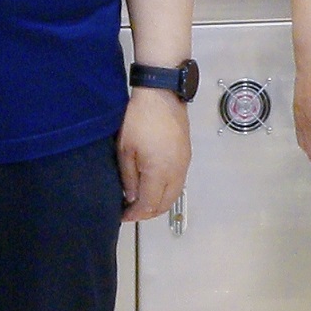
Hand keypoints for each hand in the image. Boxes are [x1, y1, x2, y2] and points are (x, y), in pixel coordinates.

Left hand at [118, 86, 191, 223]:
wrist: (162, 94)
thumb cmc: (139, 119)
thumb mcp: (125, 150)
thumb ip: (129, 178)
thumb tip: (132, 198)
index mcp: (159, 173)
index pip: (149, 205)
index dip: (135, 215)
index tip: (123, 215)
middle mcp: (176, 173)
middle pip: (164, 205)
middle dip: (147, 213)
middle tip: (131, 211)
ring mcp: (184, 165)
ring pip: (174, 196)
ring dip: (158, 203)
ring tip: (141, 200)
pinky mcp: (187, 157)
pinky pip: (179, 183)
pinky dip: (167, 192)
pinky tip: (154, 186)